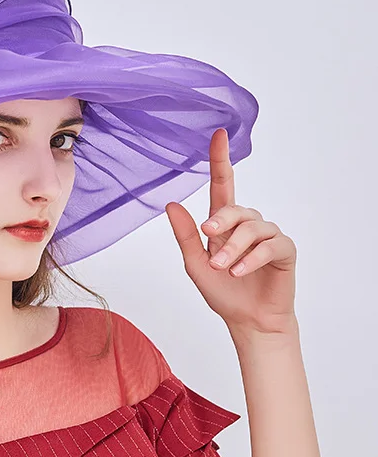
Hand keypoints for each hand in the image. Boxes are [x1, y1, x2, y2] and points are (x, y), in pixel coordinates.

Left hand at [164, 128, 297, 334]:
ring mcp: (268, 236)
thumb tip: (171, 204)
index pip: (223, 186)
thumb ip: (185, 236)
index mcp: (224, 225)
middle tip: (208, 236)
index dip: (221, 161)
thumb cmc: (223, 293)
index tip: (218, 135)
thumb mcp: (196, 265)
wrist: (247, 321)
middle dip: (221, 221)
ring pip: (252, 227)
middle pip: (236, 208)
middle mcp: (247, 226)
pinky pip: (271, 244)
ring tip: (223, 268)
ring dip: (234, 247)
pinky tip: (239, 271)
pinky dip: (252, 257)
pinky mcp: (285, 251)